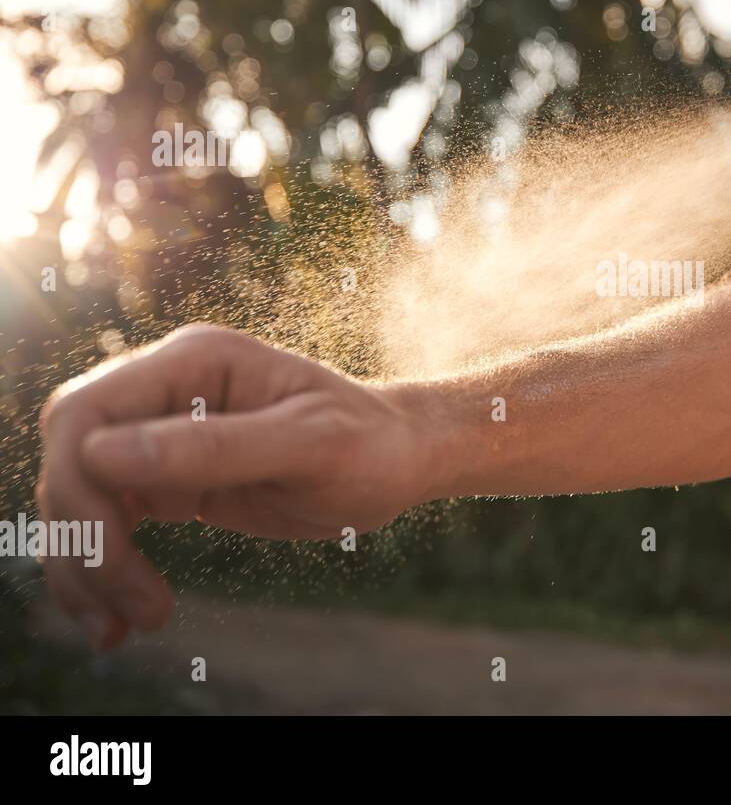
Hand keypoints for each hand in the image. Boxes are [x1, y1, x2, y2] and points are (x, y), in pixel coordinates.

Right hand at [36, 324, 431, 648]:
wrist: (399, 460)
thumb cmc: (369, 443)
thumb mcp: (310, 445)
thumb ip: (215, 447)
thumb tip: (103, 456)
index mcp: (194, 361)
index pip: (87, 414)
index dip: (81, 485)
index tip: (118, 552)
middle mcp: (166, 388)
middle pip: (71, 455)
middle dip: (81, 534)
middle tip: (129, 605)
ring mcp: (163, 431)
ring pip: (81, 493)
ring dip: (85, 564)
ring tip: (120, 628)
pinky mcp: (169, 476)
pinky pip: (110, 518)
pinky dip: (104, 568)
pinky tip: (120, 619)